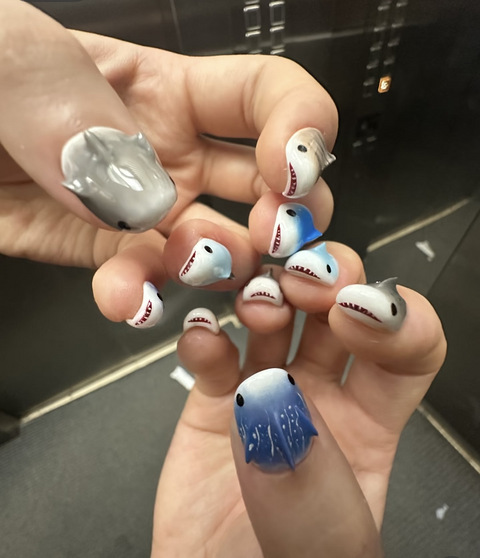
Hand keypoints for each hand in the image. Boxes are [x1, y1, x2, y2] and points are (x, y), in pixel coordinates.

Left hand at [0, 0, 335, 326]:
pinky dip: (146, 299)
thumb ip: (67, 98)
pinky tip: (129, 300)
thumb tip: (137, 190)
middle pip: (269, 187)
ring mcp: (141, 213)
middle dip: (285, 217)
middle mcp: (168, 153)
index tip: (290, 174)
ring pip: (218, 249)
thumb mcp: (6, 55)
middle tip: (268, 235)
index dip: (302, 130)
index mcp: (163, 87)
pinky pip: (145, 284)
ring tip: (186, 264)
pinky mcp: (104, 258)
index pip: (269, 97)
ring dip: (221, 265)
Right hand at [152, 244, 445, 556]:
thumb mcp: (324, 550)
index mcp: (372, 423)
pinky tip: (202, 340)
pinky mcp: (213, 398)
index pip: (407, 350)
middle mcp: (321, 396)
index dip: (396, 318)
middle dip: (327, 280)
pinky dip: (205, 335)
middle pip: (338, 309)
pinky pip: (211, 351)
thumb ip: (315, 492)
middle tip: (304, 281)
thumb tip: (284, 412)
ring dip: (267, 295)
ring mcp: (263, 391)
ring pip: (275, 315)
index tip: (358, 314)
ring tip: (256, 308)